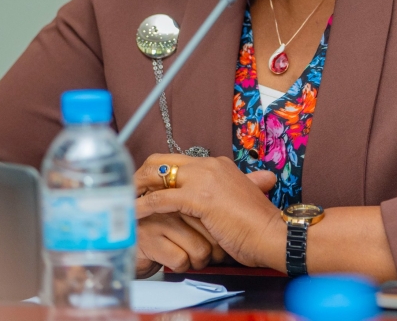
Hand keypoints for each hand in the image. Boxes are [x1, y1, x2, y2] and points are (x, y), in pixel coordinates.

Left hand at [135, 154, 284, 270]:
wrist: (273, 235)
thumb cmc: (256, 226)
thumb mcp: (237, 202)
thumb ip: (221, 197)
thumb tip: (210, 205)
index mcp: (217, 165)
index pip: (176, 161)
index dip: (156, 174)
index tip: (143, 187)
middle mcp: (209, 165)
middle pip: (161, 161)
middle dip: (140, 176)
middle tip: (127, 192)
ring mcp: (204, 179)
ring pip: (157, 175)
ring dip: (136, 190)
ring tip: (124, 203)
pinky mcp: (199, 197)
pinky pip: (161, 199)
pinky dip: (144, 206)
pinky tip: (134, 215)